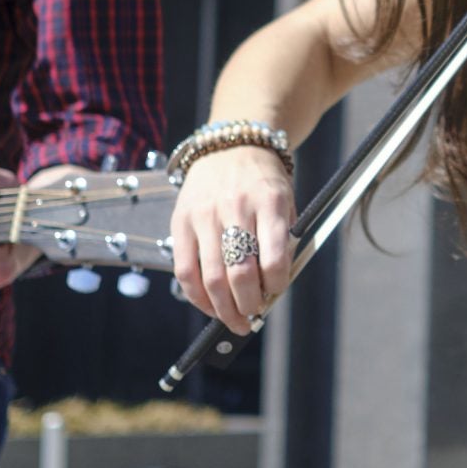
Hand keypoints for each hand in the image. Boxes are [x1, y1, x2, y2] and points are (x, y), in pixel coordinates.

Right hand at [168, 143, 294, 334]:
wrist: (232, 147)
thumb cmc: (264, 183)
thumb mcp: (285, 203)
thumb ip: (282, 242)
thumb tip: (273, 289)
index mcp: (269, 201)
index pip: (273, 258)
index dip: (276, 285)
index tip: (276, 291)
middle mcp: (235, 207)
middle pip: (239, 273)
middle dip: (248, 305)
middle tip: (253, 316)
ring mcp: (204, 214)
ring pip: (210, 277)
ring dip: (223, 309)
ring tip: (234, 320)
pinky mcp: (180, 221)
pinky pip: (184, 270)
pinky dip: (197, 297)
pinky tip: (209, 306)